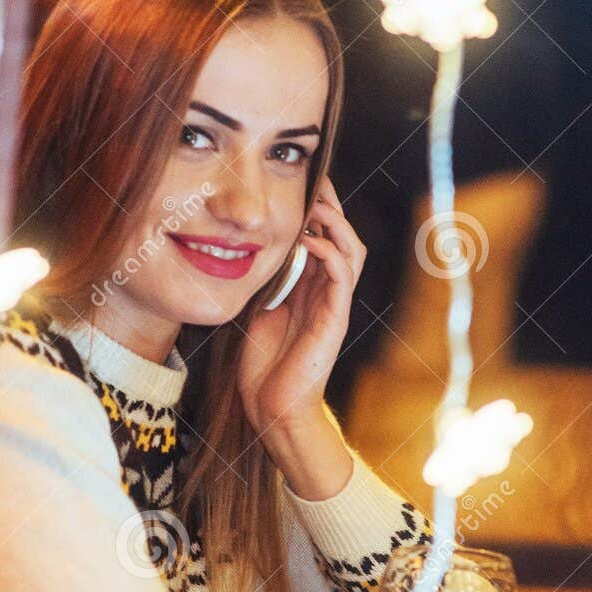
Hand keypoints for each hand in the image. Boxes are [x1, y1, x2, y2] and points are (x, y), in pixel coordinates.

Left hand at [237, 178, 365, 435]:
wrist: (274, 411)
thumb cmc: (263, 368)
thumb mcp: (256, 311)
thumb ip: (260, 282)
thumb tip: (240, 250)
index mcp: (310, 289)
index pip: (322, 238)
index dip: (316, 209)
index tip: (300, 182)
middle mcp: (327, 293)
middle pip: (342, 236)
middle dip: (331, 206)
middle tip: (314, 180)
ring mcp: (334, 306)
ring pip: (351, 251)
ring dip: (335, 224)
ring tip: (315, 204)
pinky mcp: (334, 321)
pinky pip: (342, 277)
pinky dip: (329, 253)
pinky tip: (310, 240)